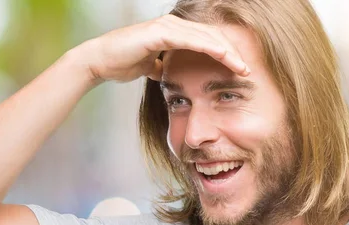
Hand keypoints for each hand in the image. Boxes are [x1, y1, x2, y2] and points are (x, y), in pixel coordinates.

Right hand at [77, 14, 249, 83]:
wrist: (100, 62)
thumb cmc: (123, 63)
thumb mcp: (152, 67)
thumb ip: (164, 67)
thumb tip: (170, 75)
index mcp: (175, 33)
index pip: (208, 42)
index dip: (227, 55)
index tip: (241, 71)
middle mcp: (174, 26)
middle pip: (212, 37)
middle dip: (233, 53)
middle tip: (249, 70)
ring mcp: (167, 27)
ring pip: (206, 36)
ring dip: (227, 51)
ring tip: (242, 66)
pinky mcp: (159, 32)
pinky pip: (190, 39)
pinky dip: (209, 46)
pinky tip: (223, 55)